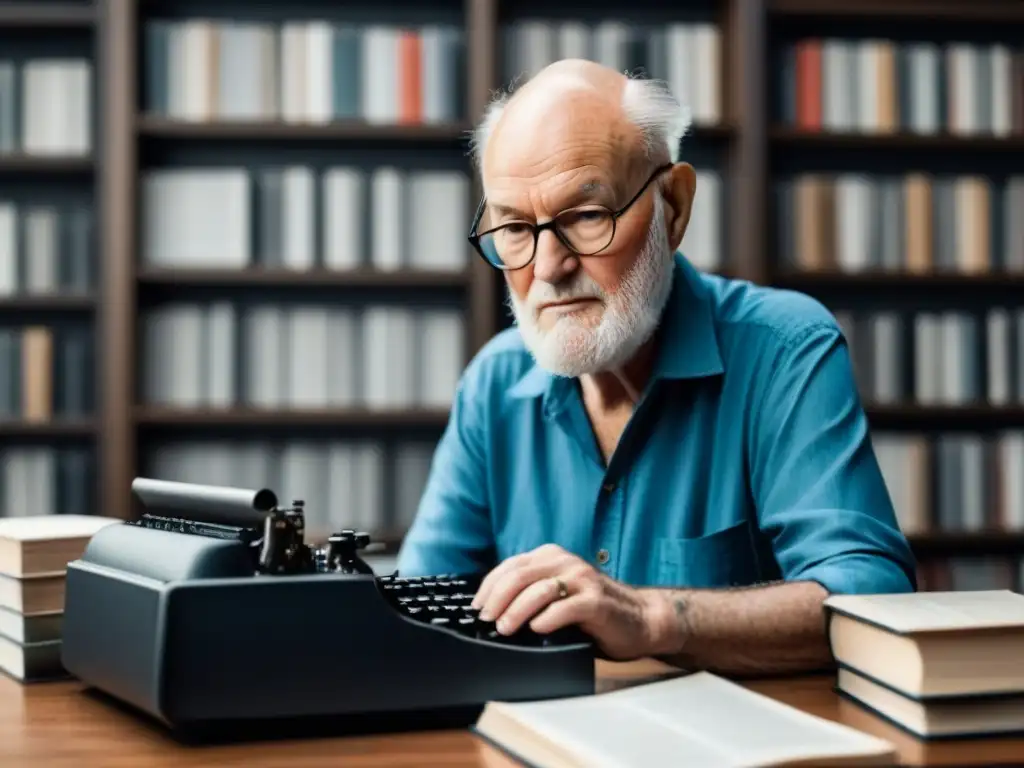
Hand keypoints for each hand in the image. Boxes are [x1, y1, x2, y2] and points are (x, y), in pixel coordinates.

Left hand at [471, 544, 656, 659]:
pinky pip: (566, 607)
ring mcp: (583, 580)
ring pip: (539, 590)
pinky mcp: (597, 601)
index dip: (489, 587)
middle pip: (520, 576)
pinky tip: (538, 629)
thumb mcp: (558, 593)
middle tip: (487, 620)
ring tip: (505, 628)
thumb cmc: (594, 610)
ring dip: (517, 610)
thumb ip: (532, 593)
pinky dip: (547, 619)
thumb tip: (494, 612)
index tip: (477, 607)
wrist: (641, 618)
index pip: (511, 566)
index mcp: (552, 557)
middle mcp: (566, 562)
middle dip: (498, 599)